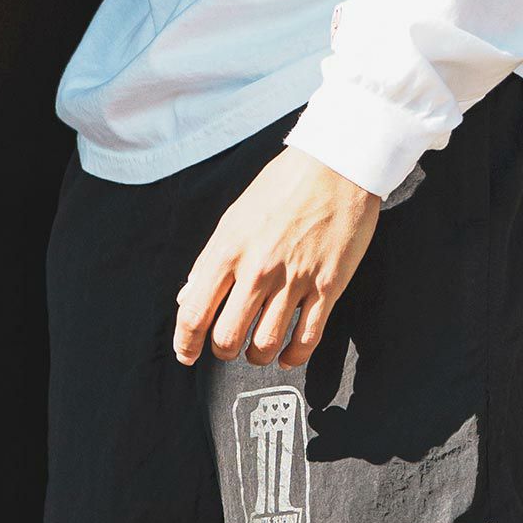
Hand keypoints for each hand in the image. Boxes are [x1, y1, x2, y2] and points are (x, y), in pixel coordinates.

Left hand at [173, 148, 380, 368]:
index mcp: (229, 249)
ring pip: (265, 345)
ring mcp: (294, 280)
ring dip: (256, 357)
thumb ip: (209, 261)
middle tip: (227, 347)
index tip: (187, 354)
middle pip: (227, 338)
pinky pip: (306, 340)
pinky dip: (292, 357)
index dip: (185, 343)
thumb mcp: (235, 217)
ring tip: (256, 350)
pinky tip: (286, 356)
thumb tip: (186, 297)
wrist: (337, 165)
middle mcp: (258, 269)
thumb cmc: (283, 187)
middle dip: (222, 352)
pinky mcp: (327, 288)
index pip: (195, 312)